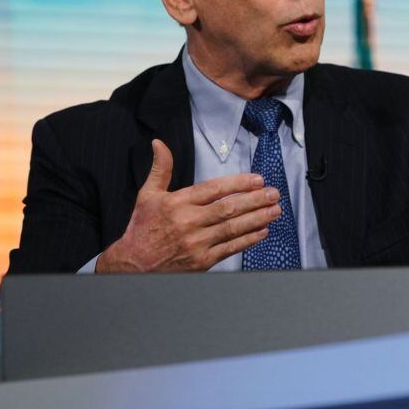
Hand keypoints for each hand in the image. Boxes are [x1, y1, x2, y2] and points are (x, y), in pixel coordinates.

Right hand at [95, 139, 280, 272]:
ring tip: (274, 210)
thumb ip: (161, 168)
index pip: (214, 189)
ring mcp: (197, 243)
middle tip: (273, 193)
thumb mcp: (147, 194)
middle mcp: (189, 222)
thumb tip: (159, 144)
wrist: (133, 265)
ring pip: (233, 228)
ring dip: (257, 218)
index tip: (257, 180)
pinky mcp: (202, 261)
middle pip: (229, 208)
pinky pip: (230, 249)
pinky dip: (248, 240)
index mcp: (178, 203)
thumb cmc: (142, 228)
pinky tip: (262, 231)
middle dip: (255, 200)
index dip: (238, 184)